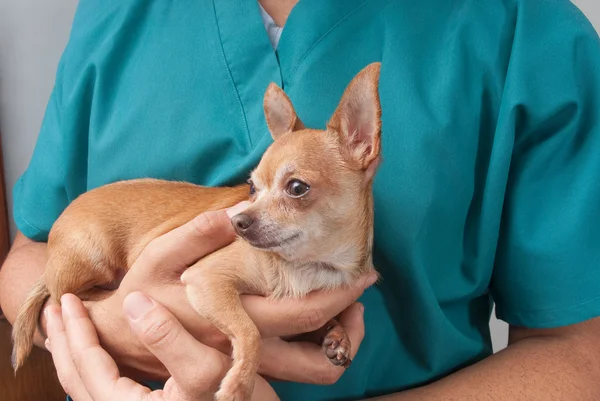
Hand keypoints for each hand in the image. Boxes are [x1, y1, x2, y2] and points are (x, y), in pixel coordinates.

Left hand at [45, 292, 278, 400]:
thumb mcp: (205, 370)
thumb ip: (167, 337)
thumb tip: (132, 301)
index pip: (88, 366)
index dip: (76, 331)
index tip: (67, 300)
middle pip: (78, 380)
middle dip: (64, 343)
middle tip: (54, 311)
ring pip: (89, 387)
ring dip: (76, 353)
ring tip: (69, 328)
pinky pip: (107, 388)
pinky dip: (95, 366)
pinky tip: (103, 351)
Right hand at [81, 203, 376, 382]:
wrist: (120, 337)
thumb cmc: (142, 292)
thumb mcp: (159, 257)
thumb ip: (194, 237)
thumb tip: (232, 216)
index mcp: (233, 317)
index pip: (304, 314)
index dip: (342, 297)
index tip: (367, 275)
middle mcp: (247, 350)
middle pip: (319, 356)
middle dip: (349, 330)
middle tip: (358, 300)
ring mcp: (247, 366)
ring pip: (310, 371)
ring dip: (334, 344)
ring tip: (342, 314)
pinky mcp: (243, 371)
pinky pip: (291, 370)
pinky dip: (311, 351)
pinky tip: (311, 327)